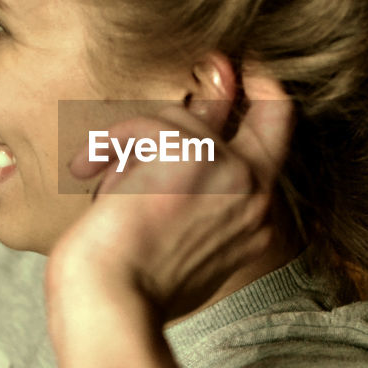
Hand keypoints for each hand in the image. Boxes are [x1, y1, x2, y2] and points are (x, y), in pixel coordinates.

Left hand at [46, 68, 294, 332]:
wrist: (112, 304)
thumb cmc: (135, 286)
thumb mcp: (185, 241)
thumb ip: (203, 194)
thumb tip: (196, 133)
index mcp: (259, 216)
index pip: (278, 133)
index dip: (266, 94)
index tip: (248, 71)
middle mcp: (256, 192)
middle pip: (236, 114)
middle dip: (216, 88)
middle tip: (210, 64)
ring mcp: (228, 172)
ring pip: (179, 120)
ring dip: (132, 141)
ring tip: (97, 169)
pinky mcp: (190, 156)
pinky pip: (145, 124)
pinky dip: (110, 143)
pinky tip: (89, 166)